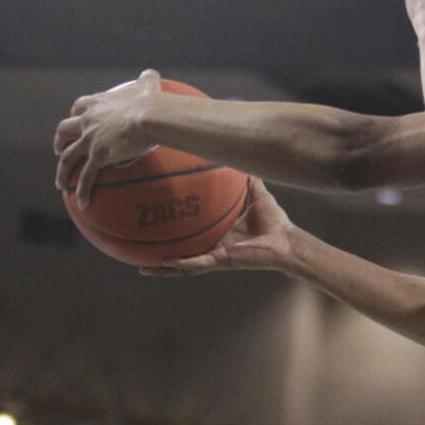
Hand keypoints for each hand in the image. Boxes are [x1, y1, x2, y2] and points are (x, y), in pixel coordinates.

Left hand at [54, 69, 163, 207]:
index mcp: (98, 105)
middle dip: (60, 140)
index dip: (76, 114)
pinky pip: (86, 177)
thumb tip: (151, 73)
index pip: (80, 107)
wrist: (149, 116)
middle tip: (59, 150)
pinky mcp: (98, 156)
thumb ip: (146, 80)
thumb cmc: (150, 102)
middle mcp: (89, 121)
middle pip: (65, 130)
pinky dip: (82, 190)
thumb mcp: (147, 87)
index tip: (76, 118)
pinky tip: (82, 203)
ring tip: (60, 183)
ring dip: (62, 170)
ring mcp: (91, 140)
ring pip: (68, 157)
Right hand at [139, 178, 297, 276]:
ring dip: (164, 268)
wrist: (287, 241)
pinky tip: (164, 263)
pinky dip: (181, 264)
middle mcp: (213, 246)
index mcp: (218, 233)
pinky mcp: (222, 261)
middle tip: (137, 252)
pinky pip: (197, 264)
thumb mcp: (256, 193)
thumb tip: (238, 155)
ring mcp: (215, 256)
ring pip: (184, 265)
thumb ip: (246, 177)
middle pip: (181, 253)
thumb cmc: (275, 221)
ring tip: (142, 269)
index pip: (192, 232)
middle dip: (161, 255)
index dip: (174, 229)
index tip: (155, 220)